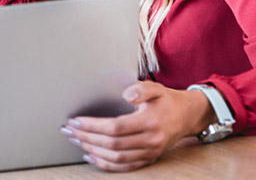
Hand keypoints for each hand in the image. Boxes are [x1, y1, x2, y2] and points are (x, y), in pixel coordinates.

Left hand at [62, 81, 214, 171]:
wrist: (187, 116)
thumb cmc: (166, 100)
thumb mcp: (156, 88)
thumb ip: (140, 89)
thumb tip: (125, 94)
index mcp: (150, 122)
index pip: (116, 127)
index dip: (93, 126)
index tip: (75, 121)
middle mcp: (151, 140)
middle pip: (113, 144)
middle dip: (87, 137)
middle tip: (68, 130)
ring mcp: (150, 152)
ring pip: (116, 157)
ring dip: (92, 150)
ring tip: (75, 140)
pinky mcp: (148, 159)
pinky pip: (125, 166)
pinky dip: (106, 164)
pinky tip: (90, 156)